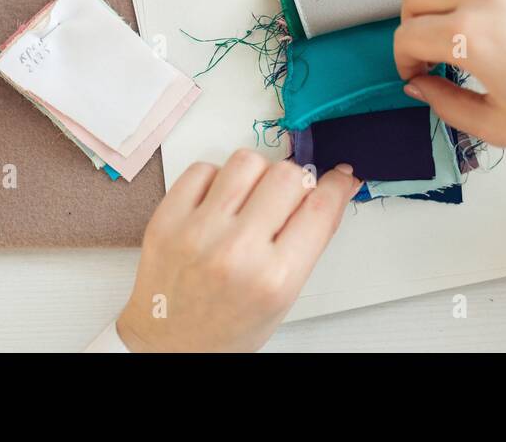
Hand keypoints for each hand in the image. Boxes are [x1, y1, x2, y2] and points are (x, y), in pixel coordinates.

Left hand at [115, 150, 359, 351]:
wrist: (169, 344)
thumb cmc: (226, 327)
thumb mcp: (283, 296)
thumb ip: (311, 242)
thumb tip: (333, 192)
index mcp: (274, 279)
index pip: (321, 207)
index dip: (336, 184)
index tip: (337, 177)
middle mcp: (237, 252)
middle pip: (289, 175)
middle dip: (296, 182)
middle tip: (287, 198)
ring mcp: (198, 232)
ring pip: (247, 160)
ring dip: (257, 174)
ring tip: (249, 198)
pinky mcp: (167, 219)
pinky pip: (204, 168)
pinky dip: (216, 178)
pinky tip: (218, 202)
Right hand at [394, 0, 505, 175]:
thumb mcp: (497, 126)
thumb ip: (445, 105)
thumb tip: (419, 86)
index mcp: (469, 35)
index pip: (407, 36)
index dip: (403, 61)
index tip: (416, 75)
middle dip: (410, 23)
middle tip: (426, 50)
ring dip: (440, 1)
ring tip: (459, 31)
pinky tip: (499, 19)